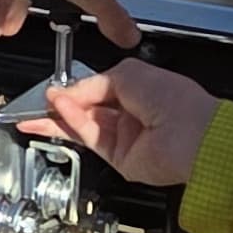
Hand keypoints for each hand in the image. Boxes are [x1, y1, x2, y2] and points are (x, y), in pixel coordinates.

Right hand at [45, 57, 222, 186]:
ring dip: (61, 115)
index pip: (98, 87)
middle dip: (63, 103)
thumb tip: (70, 91)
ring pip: (84, 125)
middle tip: (40, 100)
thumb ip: (93, 82)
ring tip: (39, 108)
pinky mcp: (120, 157)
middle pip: (87, 108)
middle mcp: (132, 114)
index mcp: (140, 89)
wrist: (194, 136)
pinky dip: (72, 123)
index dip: (75, 87)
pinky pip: (91, 137)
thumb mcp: (128, 74)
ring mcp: (126, 136)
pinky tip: (58, 111)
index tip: (56, 86)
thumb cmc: (176, 100)